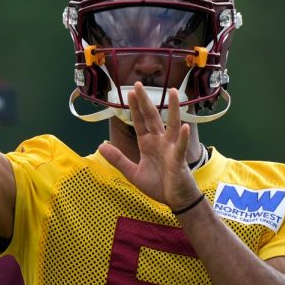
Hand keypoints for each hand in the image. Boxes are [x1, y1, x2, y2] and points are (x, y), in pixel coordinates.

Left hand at [98, 82, 200, 210]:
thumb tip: (101, 146)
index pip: (140, 122)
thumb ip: (118, 159)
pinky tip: (184, 126)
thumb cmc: (158, 185)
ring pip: (171, 124)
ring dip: (172, 108)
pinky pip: (179, 147)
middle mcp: (160, 141)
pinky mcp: (178, 160)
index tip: (129, 92)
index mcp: (148, 143)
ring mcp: (170, 148)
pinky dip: (181, 137)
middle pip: (152, 117)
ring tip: (172, 92)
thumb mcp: (133, 173)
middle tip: (138, 84)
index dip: (134, 108)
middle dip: (145, 101)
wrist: (175, 200)